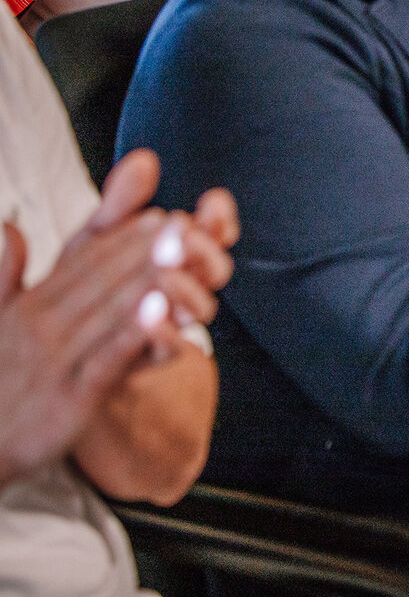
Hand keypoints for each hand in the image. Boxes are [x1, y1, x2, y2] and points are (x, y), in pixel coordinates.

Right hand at [0, 151, 235, 486]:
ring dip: (149, 282)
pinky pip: (108, 359)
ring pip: (110, 313)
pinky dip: (134, 334)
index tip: (158, 217)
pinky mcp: (72, 398)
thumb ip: (5, 276)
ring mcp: (57, 362)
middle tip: (183, 226)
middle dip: (145, 251)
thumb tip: (10, 226)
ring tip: (185, 255)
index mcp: (29, 309)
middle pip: (102, 281)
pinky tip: (164, 313)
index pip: (82, 265)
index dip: (122, 239)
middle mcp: (42, 329)